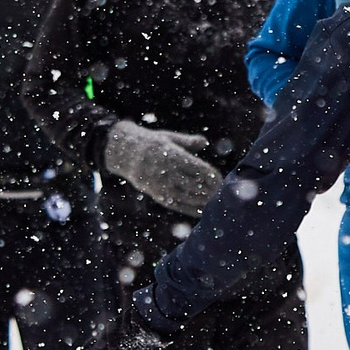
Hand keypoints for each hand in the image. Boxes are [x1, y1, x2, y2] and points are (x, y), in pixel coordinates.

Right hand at [104, 121, 222, 214]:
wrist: (126, 154)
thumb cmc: (153, 143)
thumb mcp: (169, 138)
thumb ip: (188, 142)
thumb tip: (204, 142)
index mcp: (171, 156)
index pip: (197, 169)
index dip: (212, 176)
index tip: (221, 179)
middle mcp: (166, 172)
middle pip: (195, 184)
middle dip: (211, 190)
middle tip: (223, 193)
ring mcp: (161, 186)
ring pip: (187, 197)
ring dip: (204, 201)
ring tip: (217, 202)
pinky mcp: (158, 196)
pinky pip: (178, 206)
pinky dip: (192, 210)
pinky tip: (203, 212)